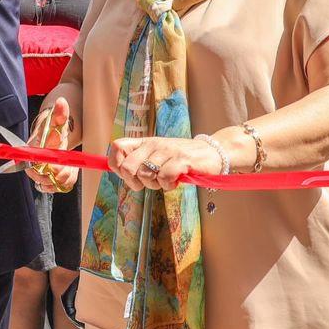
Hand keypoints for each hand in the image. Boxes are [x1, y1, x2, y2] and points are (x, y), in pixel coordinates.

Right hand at [25, 97, 78, 193]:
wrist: (54, 136)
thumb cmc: (54, 129)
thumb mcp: (58, 121)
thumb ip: (60, 113)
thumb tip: (62, 102)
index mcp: (31, 150)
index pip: (32, 165)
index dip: (46, 168)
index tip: (58, 165)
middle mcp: (32, 163)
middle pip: (41, 179)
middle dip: (58, 174)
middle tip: (69, 166)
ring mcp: (39, 173)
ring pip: (50, 186)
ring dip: (64, 178)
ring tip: (71, 167)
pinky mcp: (48, 180)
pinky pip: (57, 188)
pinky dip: (67, 182)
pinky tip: (71, 171)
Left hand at [108, 135, 224, 192]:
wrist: (211, 153)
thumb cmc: (181, 158)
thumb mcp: (157, 155)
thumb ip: (140, 161)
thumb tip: (120, 171)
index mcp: (145, 143)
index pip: (117, 147)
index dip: (117, 165)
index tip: (129, 175)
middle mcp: (154, 144)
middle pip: (127, 167)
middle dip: (134, 182)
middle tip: (149, 183)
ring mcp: (167, 151)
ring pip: (145, 174)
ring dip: (154, 185)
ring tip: (165, 181)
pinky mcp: (181, 160)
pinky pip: (164, 177)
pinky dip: (168, 185)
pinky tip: (175, 182)